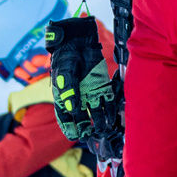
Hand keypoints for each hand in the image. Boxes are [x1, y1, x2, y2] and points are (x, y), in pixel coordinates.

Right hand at [45, 16, 116, 142]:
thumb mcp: (65, 73)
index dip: (69, 127)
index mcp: (64, 97)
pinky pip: (106, 101)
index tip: (74, 135)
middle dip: (85, 127)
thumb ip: (69, 90)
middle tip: (90, 134)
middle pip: (81, 117)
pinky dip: (109, 110)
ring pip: (95, 112)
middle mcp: (77, 98)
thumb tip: (73, 109)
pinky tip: (112, 118)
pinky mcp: (102, 87)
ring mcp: (90, 93)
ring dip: (99, 121)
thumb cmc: (66, 57)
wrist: (79, 41)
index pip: (65, 117)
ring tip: (103, 129)